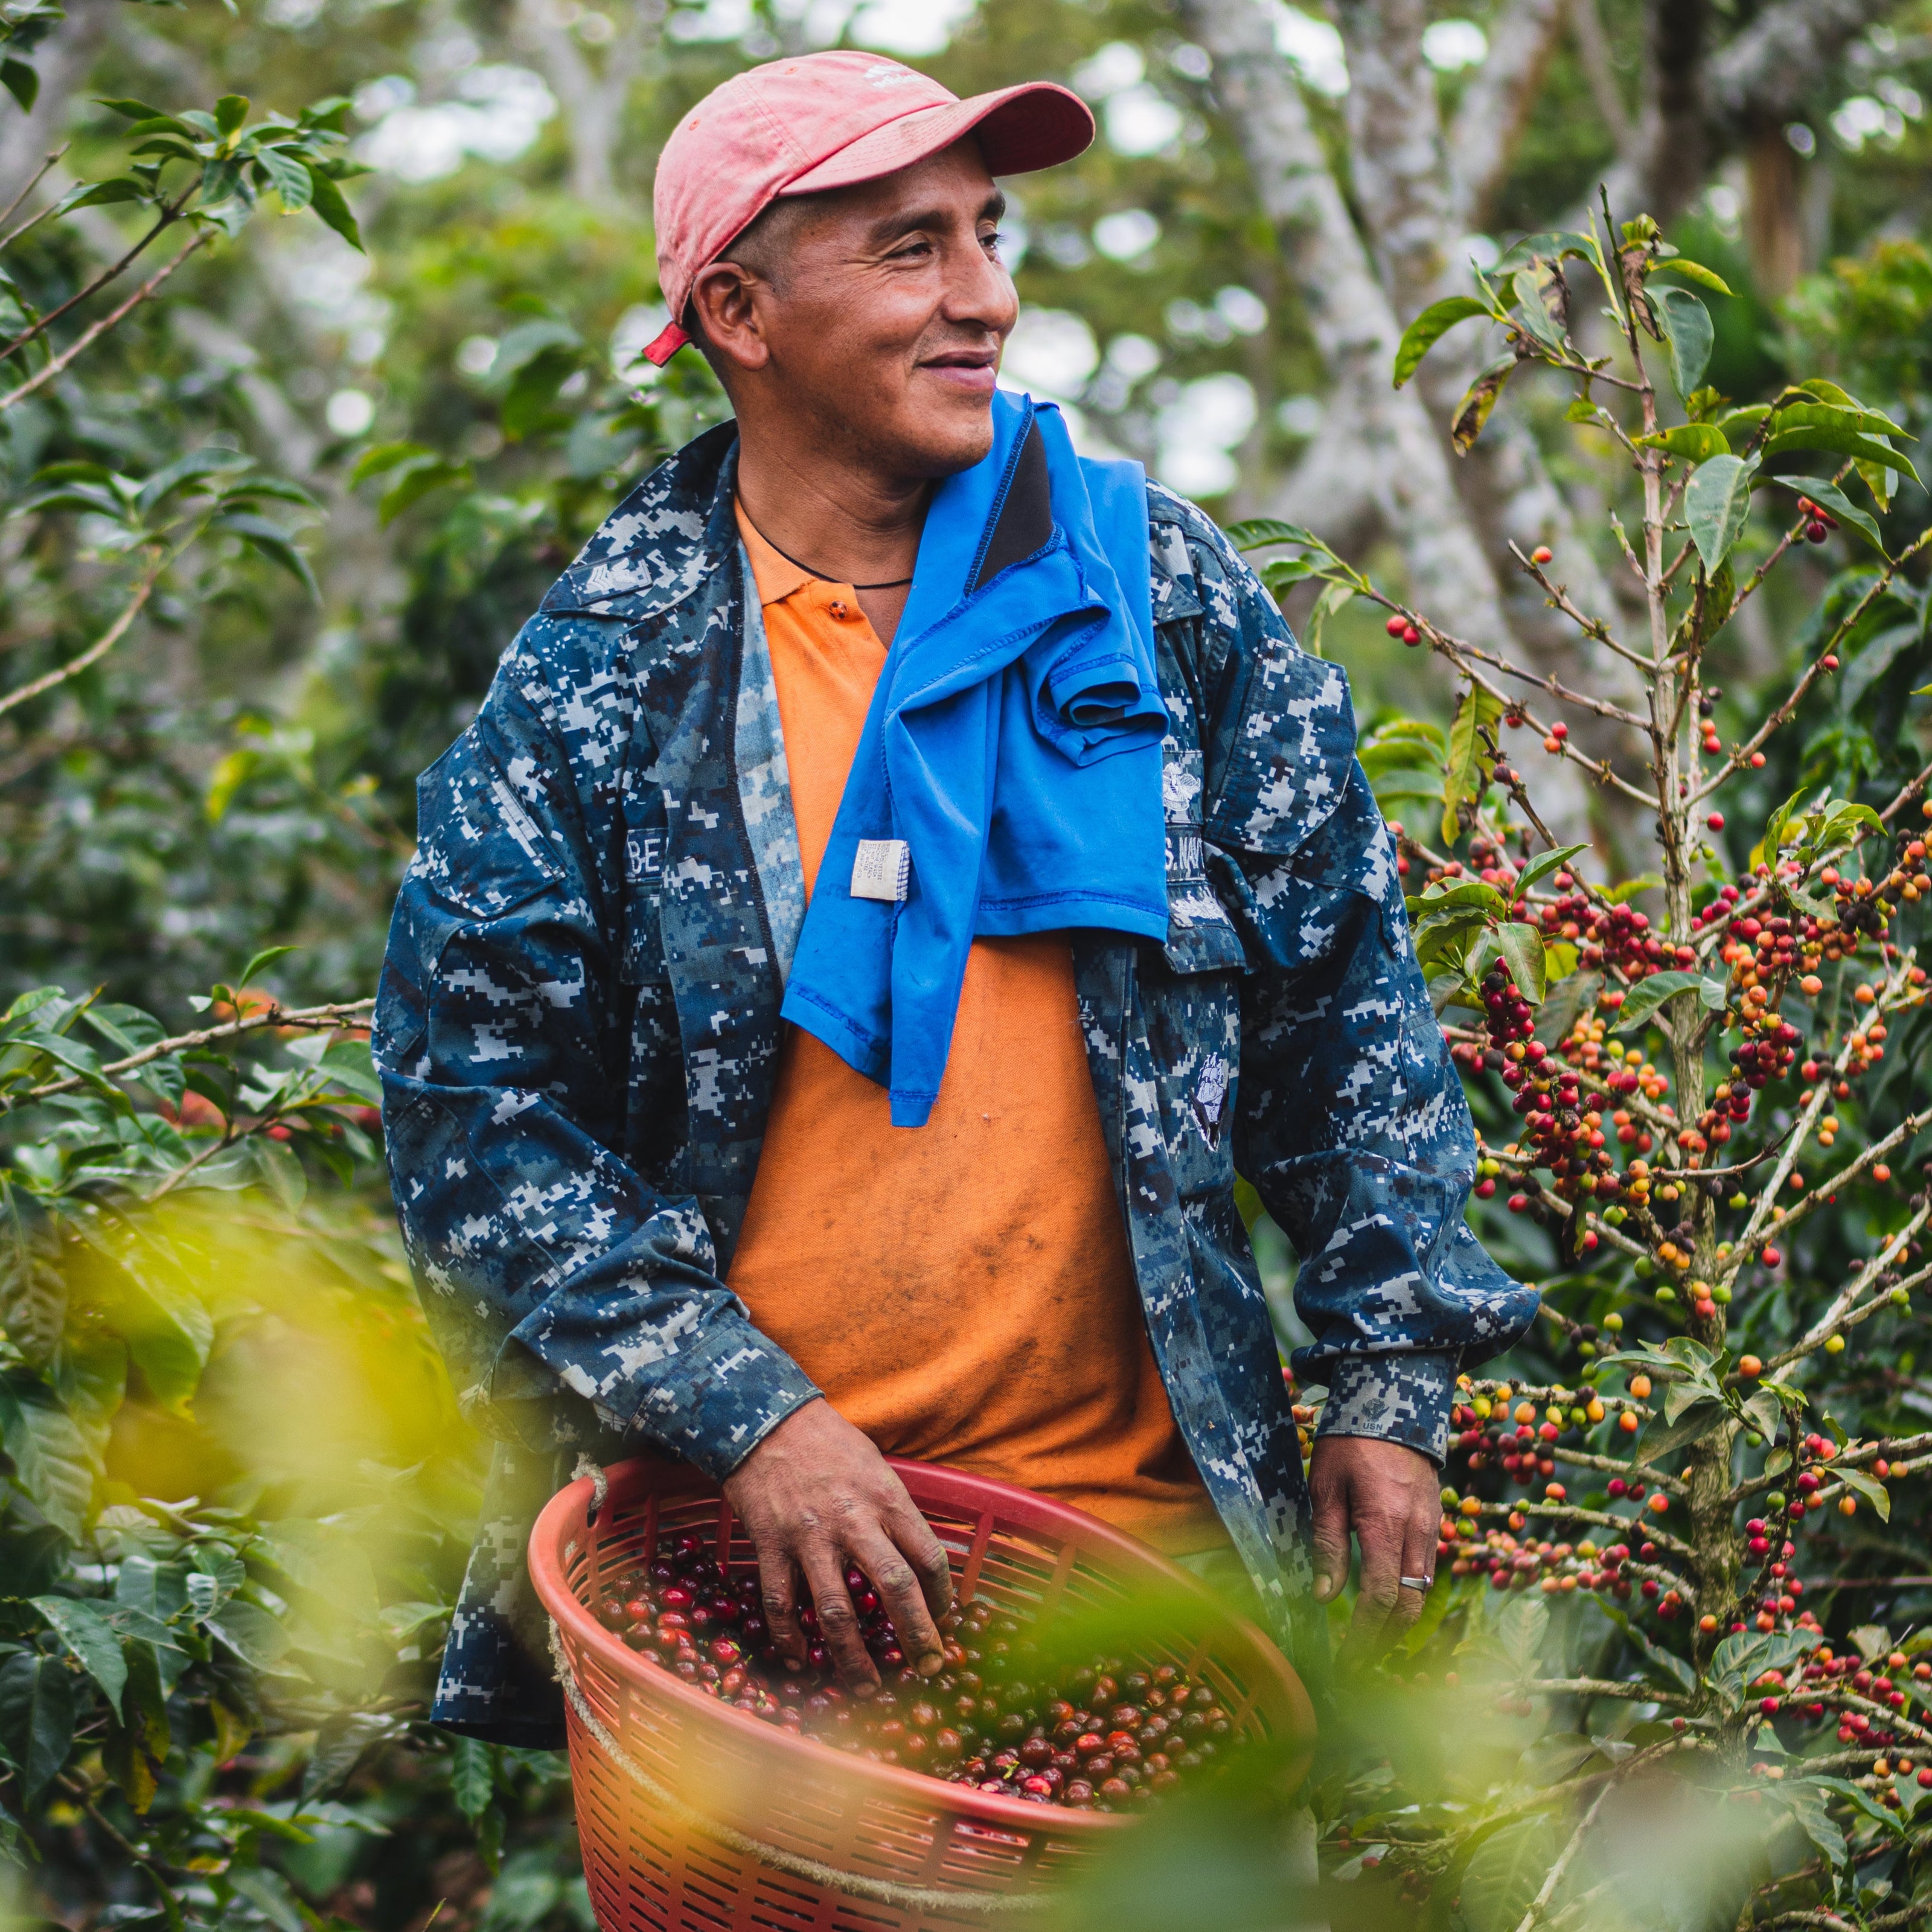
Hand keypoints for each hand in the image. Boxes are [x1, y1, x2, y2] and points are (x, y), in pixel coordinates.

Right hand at [721, 1399, 952, 1693]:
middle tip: (928, 1670)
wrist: (766, 1420)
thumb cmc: (830, 1443)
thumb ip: (896, 1512)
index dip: (942, 1599)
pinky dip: (790, 1638)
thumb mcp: (878, 1467)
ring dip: (853, 1658)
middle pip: (895, 1589)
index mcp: (887, 1500)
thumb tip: (918, 1558)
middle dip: (916, 1637)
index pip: (929, 1558)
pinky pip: (781, 1604)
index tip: (945, 1622)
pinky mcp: (772, 1545)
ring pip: (837, 1612)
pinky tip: (798, 1660)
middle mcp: (853, 1522)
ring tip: (866, 1689)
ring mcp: (810, 1537)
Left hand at [1308, 1434, 1441, 1668]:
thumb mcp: (1325, 1487)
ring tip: (1366, 1643)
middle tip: (1355, 1663)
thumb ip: (1327, 1543)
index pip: (1381, 1598)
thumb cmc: (1350, 1442)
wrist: (1393, 1402)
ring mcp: (1430, 1527)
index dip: (1364, 1637)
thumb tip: (1323, 1598)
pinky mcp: (1433, 1521)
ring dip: (1397, 1623)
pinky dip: (1409, 1595)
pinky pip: (1426, 1569)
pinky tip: (1386, 1604)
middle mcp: (1416, 1532)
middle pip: (1409, 1606)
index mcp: (1385, 1524)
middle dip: (1383, 1642)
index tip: (1345, 1663)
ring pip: (1422, 1592)